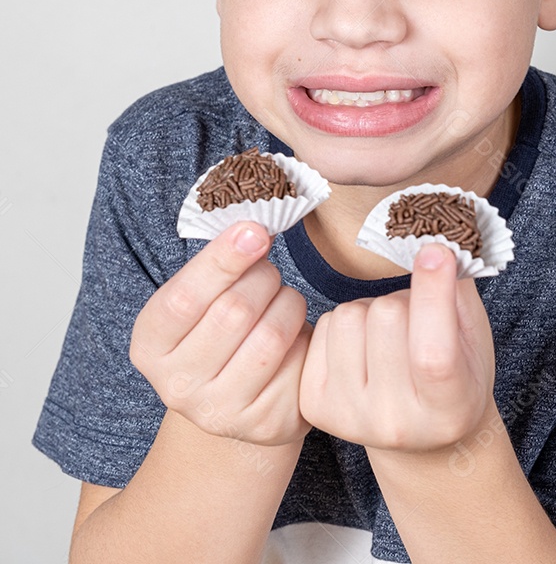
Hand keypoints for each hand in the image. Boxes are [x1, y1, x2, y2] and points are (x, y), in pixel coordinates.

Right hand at [130, 222, 310, 445]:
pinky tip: (295, 337)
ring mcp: (221, 413)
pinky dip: (306, 337)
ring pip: (272, 334)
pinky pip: (300, 362)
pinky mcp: (267, 424)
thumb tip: (254, 231)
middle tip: (268, 273)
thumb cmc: (219, 328)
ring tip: (283, 301)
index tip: (256, 230)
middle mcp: (177, 388)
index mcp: (149, 347)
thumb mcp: (201, 297)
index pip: (183, 298)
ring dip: (289, 303)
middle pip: (234, 311)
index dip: (223, 259)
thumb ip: (217, 265)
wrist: (241, 395)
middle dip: (263, 277)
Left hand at [299, 244, 495, 451]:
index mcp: (448, 409)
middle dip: (402, 300)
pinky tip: (361, 346)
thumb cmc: (456, 373)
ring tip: (386, 335)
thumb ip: (459, 286)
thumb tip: (440, 229)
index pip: (432, 352)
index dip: (433, 294)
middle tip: (414, 319)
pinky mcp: (316, 404)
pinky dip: (345, 322)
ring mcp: (350, 417)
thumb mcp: (473, 337)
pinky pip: (326, 325)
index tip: (436, 250)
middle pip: (386, 317)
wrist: (420, 435)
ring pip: (349, 316)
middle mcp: (396, 423)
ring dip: (369, 309)